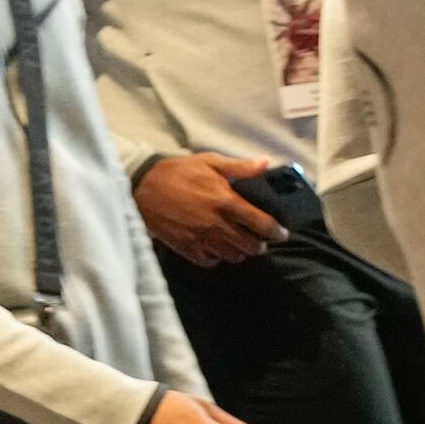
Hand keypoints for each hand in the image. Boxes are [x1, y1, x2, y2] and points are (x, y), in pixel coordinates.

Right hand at [136, 153, 287, 265]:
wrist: (141, 187)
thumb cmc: (178, 172)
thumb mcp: (209, 162)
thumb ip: (239, 167)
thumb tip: (266, 164)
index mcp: (226, 202)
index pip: (261, 223)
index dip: (276, 232)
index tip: (282, 234)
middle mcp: (217, 225)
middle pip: (250, 245)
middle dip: (260, 245)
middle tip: (260, 240)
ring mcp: (202, 239)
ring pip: (233, 256)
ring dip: (240, 252)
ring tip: (240, 246)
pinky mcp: (186, 248)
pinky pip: (211, 261)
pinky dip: (218, 258)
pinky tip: (218, 250)